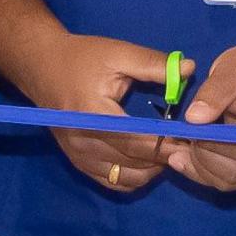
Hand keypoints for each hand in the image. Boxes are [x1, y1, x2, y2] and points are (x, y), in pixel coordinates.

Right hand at [22, 27, 177, 190]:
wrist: (42, 67)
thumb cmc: (81, 58)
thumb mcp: (118, 54)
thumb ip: (153, 64)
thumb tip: (190, 70)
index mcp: (93, 115)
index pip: (139, 140)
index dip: (169, 143)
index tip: (193, 138)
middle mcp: (84, 142)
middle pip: (135, 162)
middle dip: (167, 156)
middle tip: (190, 146)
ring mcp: (79, 156)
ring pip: (127, 178)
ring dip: (153, 169)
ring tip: (170, 151)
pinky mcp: (78, 163)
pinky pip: (113, 182)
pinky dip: (135, 176)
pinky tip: (148, 160)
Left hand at [168, 38, 235, 193]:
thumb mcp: (232, 69)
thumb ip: (214, 93)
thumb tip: (193, 119)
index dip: (210, 146)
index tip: (188, 131)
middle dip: (201, 160)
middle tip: (176, 140)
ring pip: (230, 181)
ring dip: (198, 170)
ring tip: (174, 150)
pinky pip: (228, 180)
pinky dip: (203, 173)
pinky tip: (183, 159)